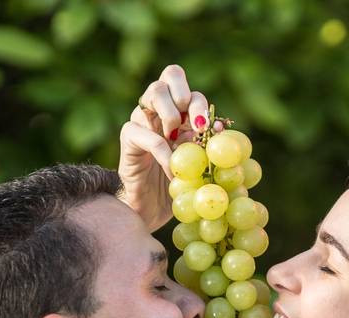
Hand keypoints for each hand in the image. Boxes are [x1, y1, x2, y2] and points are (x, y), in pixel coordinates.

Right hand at [118, 65, 208, 231]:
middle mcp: (156, 108)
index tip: (205, 127)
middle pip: (168, 77)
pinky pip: (147, 134)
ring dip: (173, 117)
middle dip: (186, 99)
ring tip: (178, 144)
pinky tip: (173, 172)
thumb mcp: (198, 160)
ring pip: (154, 93)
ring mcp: (140, 120)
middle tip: (193, 127)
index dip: (195, 98)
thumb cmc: (178, 182)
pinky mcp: (129, 137)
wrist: (152, 209)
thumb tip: (219, 126)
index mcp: (174, 108)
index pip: (180, 80)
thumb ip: (207, 143)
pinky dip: (165, 153)